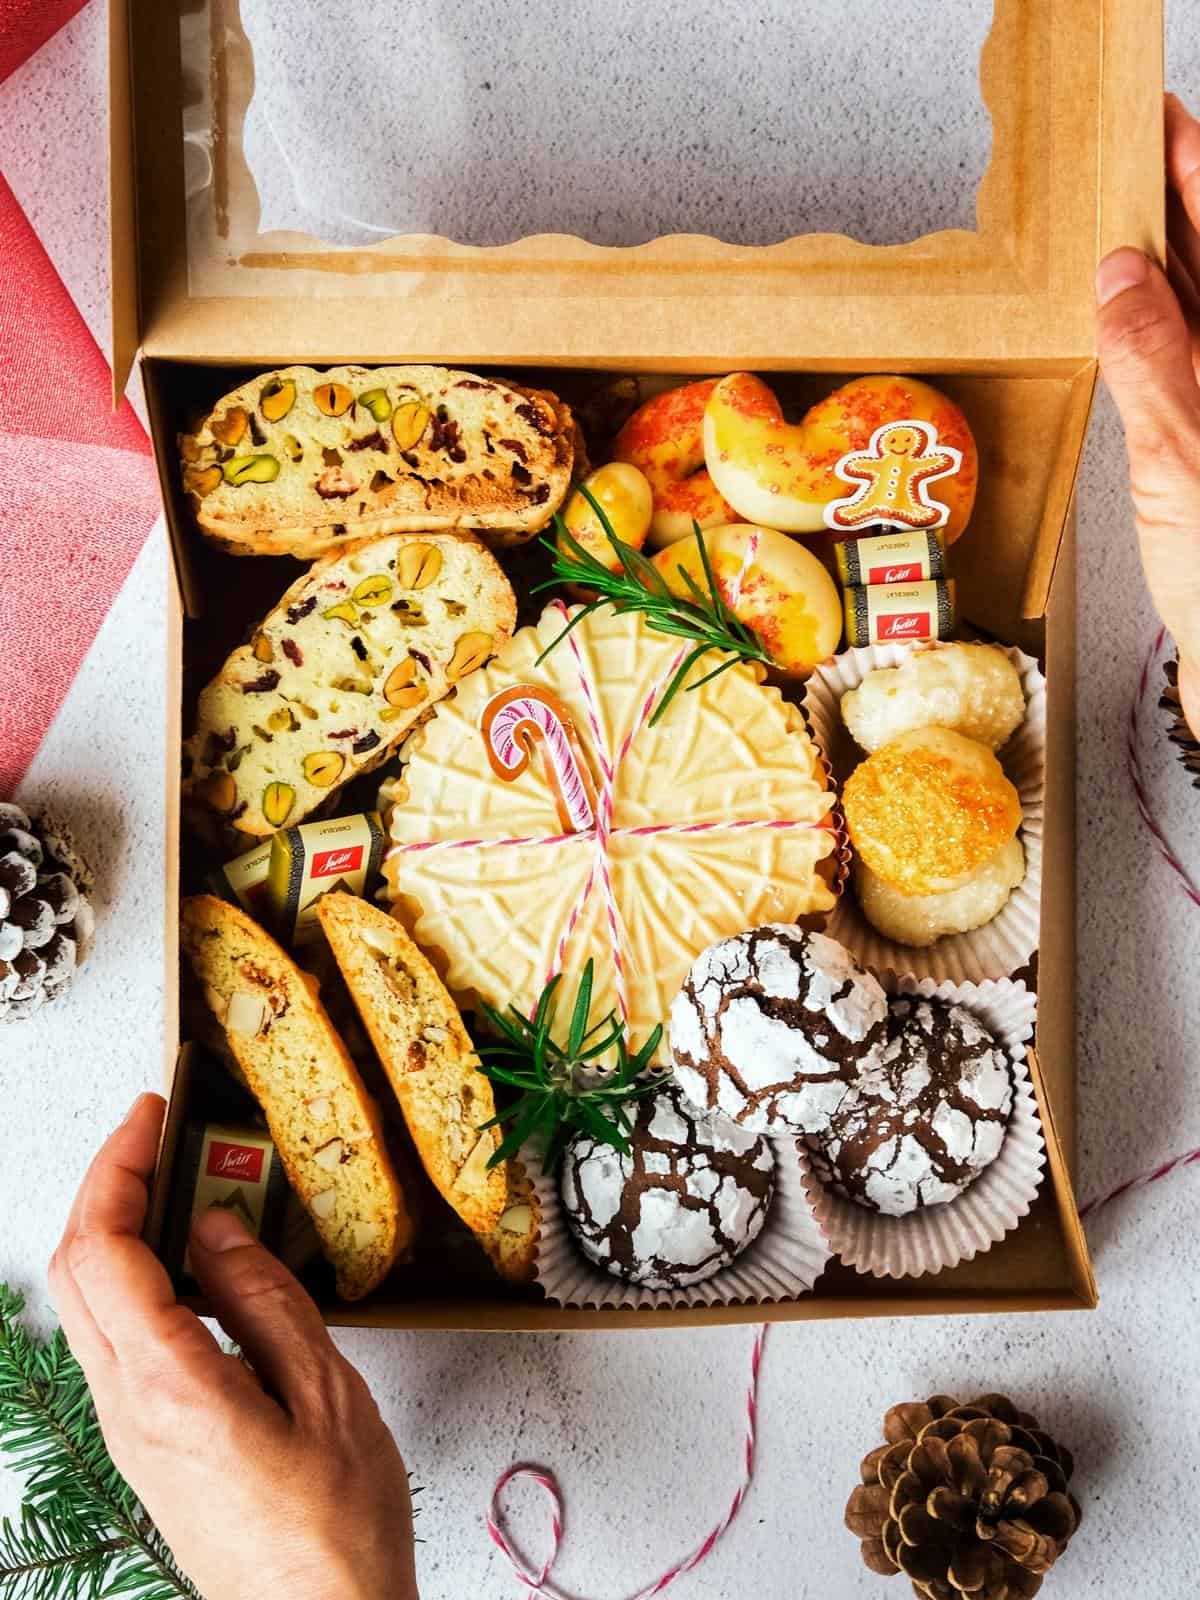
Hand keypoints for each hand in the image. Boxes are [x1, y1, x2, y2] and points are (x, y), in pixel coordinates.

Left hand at [49, 1094, 418, 1599]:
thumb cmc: (334, 1526)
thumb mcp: (324, 1393)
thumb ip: (264, 1299)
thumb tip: (219, 1226)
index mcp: (170, 1386)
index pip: (104, 1252)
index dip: (118, 1169)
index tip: (151, 1115)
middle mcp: (127, 1408)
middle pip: (75, 1271)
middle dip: (105, 1186)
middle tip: (156, 1134)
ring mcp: (127, 1430)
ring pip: (86, 1305)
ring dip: (116, 1229)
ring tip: (178, 1182)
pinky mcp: (144, 1443)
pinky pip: (114, 1338)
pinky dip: (134, 1276)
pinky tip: (188, 1260)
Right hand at [1095, 93, 1199, 736]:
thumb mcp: (1189, 464)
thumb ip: (1158, 361)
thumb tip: (1123, 275)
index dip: (1197, 169)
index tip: (1160, 119)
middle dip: (1177, 201)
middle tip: (1133, 148)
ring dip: (1163, 258)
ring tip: (1122, 211)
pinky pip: (1184, 360)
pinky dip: (1153, 325)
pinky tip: (1127, 312)